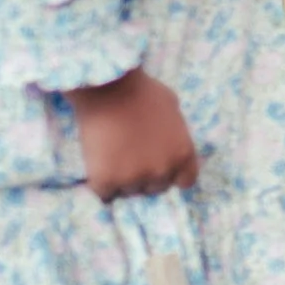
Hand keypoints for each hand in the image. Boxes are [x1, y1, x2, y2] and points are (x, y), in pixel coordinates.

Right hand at [67, 69, 198, 200]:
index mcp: (183, 154)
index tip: (161, 168)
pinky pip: (105, 194)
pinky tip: (98, 168)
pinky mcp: (107, 181)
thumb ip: (175, 134)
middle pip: (156, 187)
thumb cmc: (143, 92)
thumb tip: (169, 143)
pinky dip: (101, 184)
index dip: (172, 175)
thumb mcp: (173, 110)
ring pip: (129, 191)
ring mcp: (134, 178)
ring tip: (112, 159)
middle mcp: (163, 171)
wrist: (109, 90)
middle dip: (146, 176)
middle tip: (131, 159)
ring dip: (122, 181)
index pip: (185, 181)